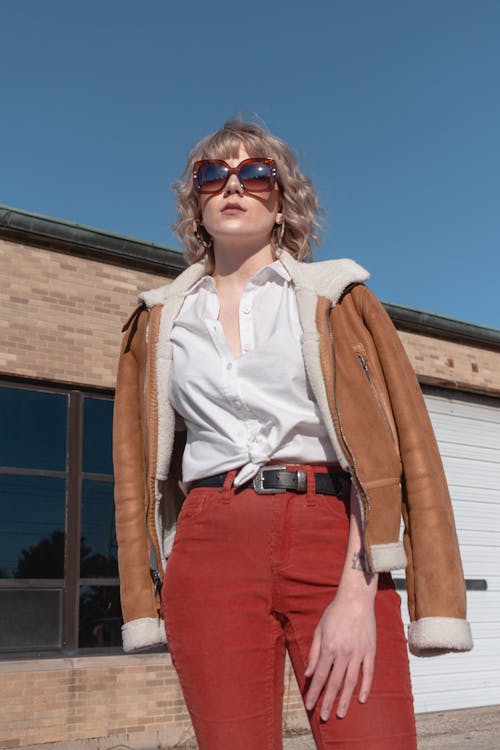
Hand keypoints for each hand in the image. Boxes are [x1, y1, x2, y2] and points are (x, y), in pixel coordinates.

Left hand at [304, 592, 375, 719]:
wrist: (356, 599)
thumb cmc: (335, 613)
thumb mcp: (319, 630)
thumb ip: (314, 653)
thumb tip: (308, 673)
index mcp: (329, 647)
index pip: (320, 676)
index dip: (314, 693)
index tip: (309, 705)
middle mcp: (343, 653)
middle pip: (334, 683)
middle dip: (328, 702)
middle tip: (323, 717)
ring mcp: (358, 653)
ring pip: (351, 682)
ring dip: (345, 700)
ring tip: (340, 714)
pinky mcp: (370, 651)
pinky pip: (368, 673)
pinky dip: (365, 687)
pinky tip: (361, 700)